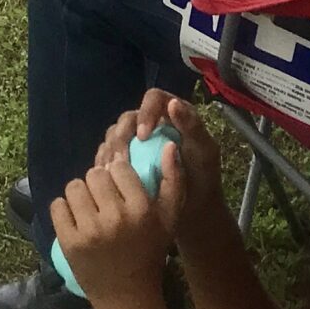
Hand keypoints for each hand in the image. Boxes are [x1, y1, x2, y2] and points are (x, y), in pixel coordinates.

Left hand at [51, 154, 179, 308]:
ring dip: (80, 195)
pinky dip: (64, 211)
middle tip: (102, 200)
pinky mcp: (69, 242)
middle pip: (94, 174)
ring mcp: (90, 231)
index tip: (119, 188)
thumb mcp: (169, 219)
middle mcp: (116, 218)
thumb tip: (167, 144)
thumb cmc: (150, 253)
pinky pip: (57, 206)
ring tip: (89, 210)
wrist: (128, 298)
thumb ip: (173, 180)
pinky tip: (76, 221)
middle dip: (97, 184)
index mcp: (141, 209)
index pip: (118, 167)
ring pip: (74, 187)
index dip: (117, 175)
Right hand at [100, 93, 223, 245]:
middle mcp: (152, 123)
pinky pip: (107, 155)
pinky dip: (105, 164)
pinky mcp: (125, 158)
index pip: (154, 99)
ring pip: (114, 135)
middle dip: (122, 136)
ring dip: (111, 151)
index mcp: (172, 113)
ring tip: (113, 172)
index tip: (142, 136)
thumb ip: (192, 125)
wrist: (195, 209)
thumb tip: (172, 103)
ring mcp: (136, 141)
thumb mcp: (205, 151)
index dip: (145, 112)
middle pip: (128, 118)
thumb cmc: (204, 177)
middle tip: (122, 160)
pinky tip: (107, 178)